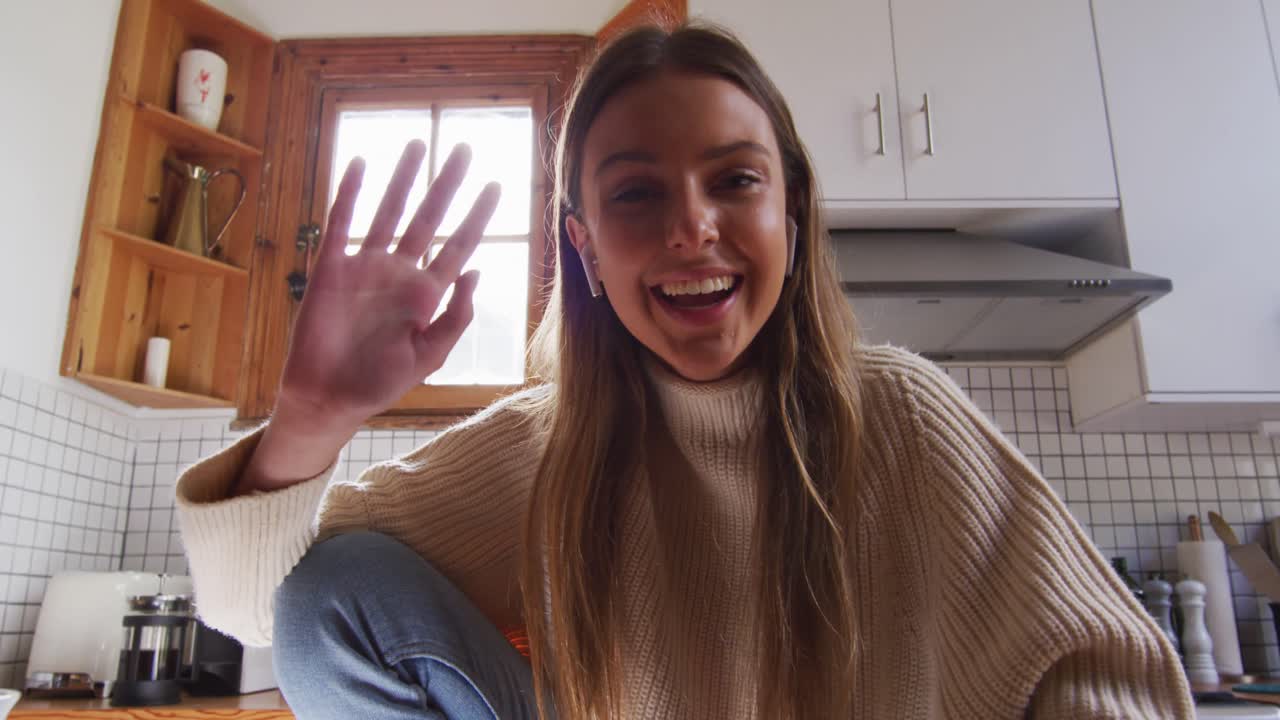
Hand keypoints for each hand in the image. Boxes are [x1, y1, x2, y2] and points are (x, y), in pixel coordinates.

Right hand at [239, 141, 498, 491]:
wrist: (329, 397)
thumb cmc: (380, 382)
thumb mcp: (430, 355)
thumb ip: (455, 317)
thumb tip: (476, 272)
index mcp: (427, 294)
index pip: (459, 245)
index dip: (478, 217)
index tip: (496, 186)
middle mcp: (399, 273)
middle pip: (429, 218)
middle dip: (447, 185)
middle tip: (465, 149)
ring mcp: (366, 267)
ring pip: (389, 211)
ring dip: (404, 179)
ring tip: (420, 143)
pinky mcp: (331, 268)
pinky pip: (341, 223)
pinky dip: (349, 193)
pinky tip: (360, 164)